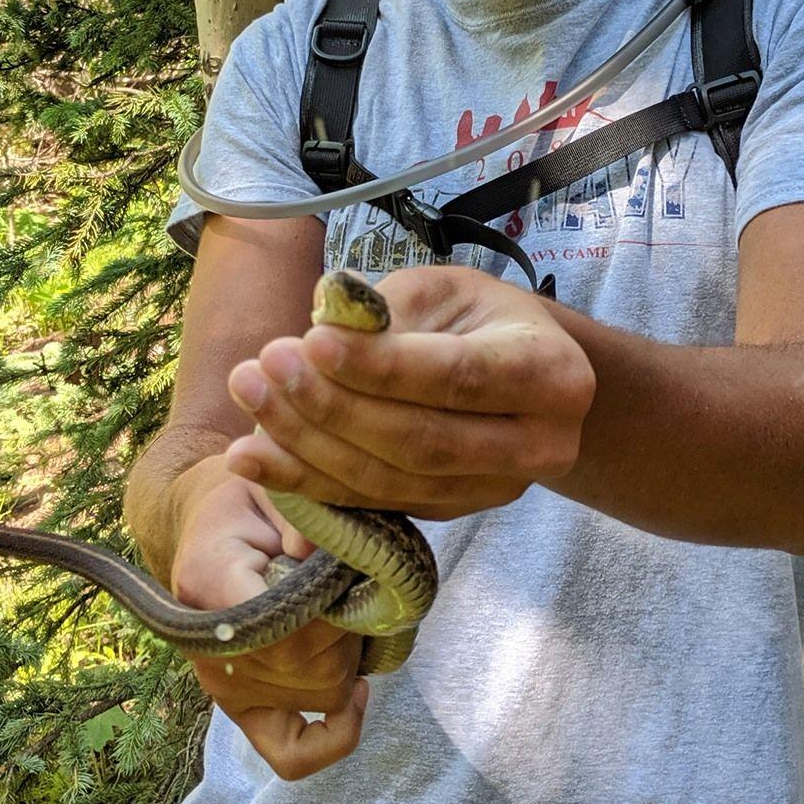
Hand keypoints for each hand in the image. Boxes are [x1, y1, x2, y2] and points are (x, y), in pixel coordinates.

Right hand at [168, 460, 367, 779]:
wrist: (210, 523)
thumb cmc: (249, 499)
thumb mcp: (273, 487)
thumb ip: (298, 513)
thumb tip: (318, 554)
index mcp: (211, 578)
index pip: (287, 621)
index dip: (334, 605)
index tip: (348, 571)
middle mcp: (210, 644)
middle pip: (312, 663)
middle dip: (350, 622)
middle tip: (351, 580)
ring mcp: (222, 684)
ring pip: (319, 695)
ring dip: (349, 652)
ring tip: (344, 610)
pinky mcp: (240, 707)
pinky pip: (291, 753)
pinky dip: (334, 736)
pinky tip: (358, 693)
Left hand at [221, 265, 595, 520]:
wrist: (513, 372)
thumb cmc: (475, 318)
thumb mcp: (443, 290)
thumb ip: (388, 309)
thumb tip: (322, 324)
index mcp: (552, 374)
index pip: (458, 376)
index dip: (381, 366)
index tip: (310, 342)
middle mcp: (538, 445)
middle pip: (423, 441)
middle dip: (333, 408)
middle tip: (265, 367)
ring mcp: (495, 490)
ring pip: (392, 482)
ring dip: (307, 446)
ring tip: (250, 397)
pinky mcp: (452, 513)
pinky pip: (373, 505)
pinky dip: (309, 482)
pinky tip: (254, 454)